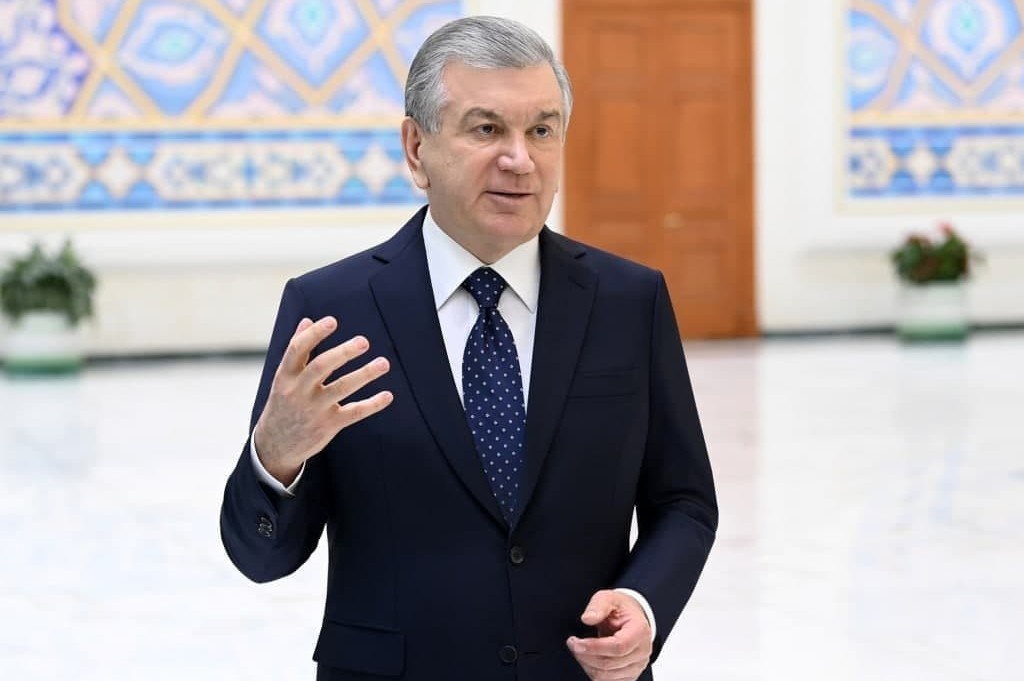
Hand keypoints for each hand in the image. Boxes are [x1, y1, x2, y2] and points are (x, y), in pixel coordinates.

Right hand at [253, 316, 392, 483]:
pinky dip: (372, 404)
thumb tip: (308, 321)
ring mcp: (314, 409)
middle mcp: (298, 391)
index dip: (314, 334)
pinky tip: (387, 395)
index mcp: (285, 375)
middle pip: (321, 367)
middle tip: (364, 342)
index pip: (297, 350)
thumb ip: (296, 351)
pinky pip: (353, 413)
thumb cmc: (284, 403)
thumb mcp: (284, 378)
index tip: (332, 321)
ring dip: (364, 374)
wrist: (275, 445)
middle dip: (343, 353)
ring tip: (384, 363)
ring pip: (341, 388)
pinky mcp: (328, 425)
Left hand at [566, 590, 652, 680]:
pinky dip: (594, 672)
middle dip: (585, 655)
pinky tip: (588, 659)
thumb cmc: (621, 609)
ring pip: (607, 676)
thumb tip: (587, 618)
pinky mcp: (630, 675)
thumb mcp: (609, 598)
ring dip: (587, 664)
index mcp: (639, 631)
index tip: (576, 642)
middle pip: (610, 663)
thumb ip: (598, 605)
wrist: (632, 618)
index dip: (594, 647)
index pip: (618, 646)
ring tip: (579, 649)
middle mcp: (641, 651)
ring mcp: (637, 666)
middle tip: (572, 643)